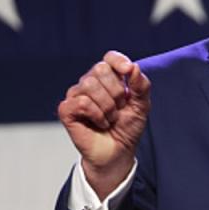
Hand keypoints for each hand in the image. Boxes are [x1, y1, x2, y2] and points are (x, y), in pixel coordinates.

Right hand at [57, 50, 150, 198]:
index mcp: (108, 78)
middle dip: (117, 91)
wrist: (119, 152)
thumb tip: (133, 67)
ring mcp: (76, 95)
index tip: (128, 71)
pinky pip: (81, 102)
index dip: (118, 61)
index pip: (109, 58)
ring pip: (90, 85)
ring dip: (107, 106)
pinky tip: (99, 123)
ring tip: (110, 118)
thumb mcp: (141, 105)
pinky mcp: (66, 109)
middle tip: (119, 108)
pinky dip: (96, 114)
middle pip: (100, 69)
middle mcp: (90, 83)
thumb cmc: (127, 128)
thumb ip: (141, 85)